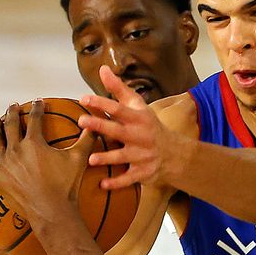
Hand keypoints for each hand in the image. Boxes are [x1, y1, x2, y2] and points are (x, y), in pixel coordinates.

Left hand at [0, 100, 96, 220]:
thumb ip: (87, 138)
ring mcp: (4, 165)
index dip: (37, 107)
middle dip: (12, 113)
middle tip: (13, 106)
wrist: (51, 211)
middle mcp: (15, 150)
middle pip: (11, 126)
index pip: (35, 118)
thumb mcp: (80, 158)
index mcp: (34, 142)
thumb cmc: (66, 185)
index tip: (38, 101)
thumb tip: (94, 123)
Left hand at [77, 65, 176, 189]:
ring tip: (92, 159)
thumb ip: (118, 89)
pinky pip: (129, 178)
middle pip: (118, 130)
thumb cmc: (148, 125)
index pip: (118, 108)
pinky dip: (117, 183)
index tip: (84, 98)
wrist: (173, 153)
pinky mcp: (143, 172)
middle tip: (82, 121)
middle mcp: (140, 136)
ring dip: (108, 157)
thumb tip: (102, 69)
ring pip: (123, 156)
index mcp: (138, 118)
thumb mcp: (137, 106)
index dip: (102, 102)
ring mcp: (142, 155)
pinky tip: (102, 185)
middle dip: (101, 125)